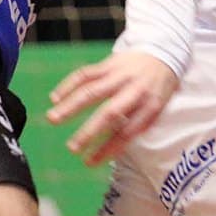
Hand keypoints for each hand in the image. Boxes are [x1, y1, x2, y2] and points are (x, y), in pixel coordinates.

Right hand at [46, 50, 179, 165]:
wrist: (163, 52)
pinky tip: (55, 98)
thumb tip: (110, 151)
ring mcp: (120, 75)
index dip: (108, 149)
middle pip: (110, 113)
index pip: (127, 132)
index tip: (90, 162)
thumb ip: (137, 125)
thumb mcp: (157, 108)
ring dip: (70, 106)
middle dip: (89, 132)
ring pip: (92, 91)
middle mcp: (135, 90)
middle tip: (71, 148)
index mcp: (150, 105)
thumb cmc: (156, 89)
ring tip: (52, 119)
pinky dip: (68, 85)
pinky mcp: (108, 63)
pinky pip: (86, 74)